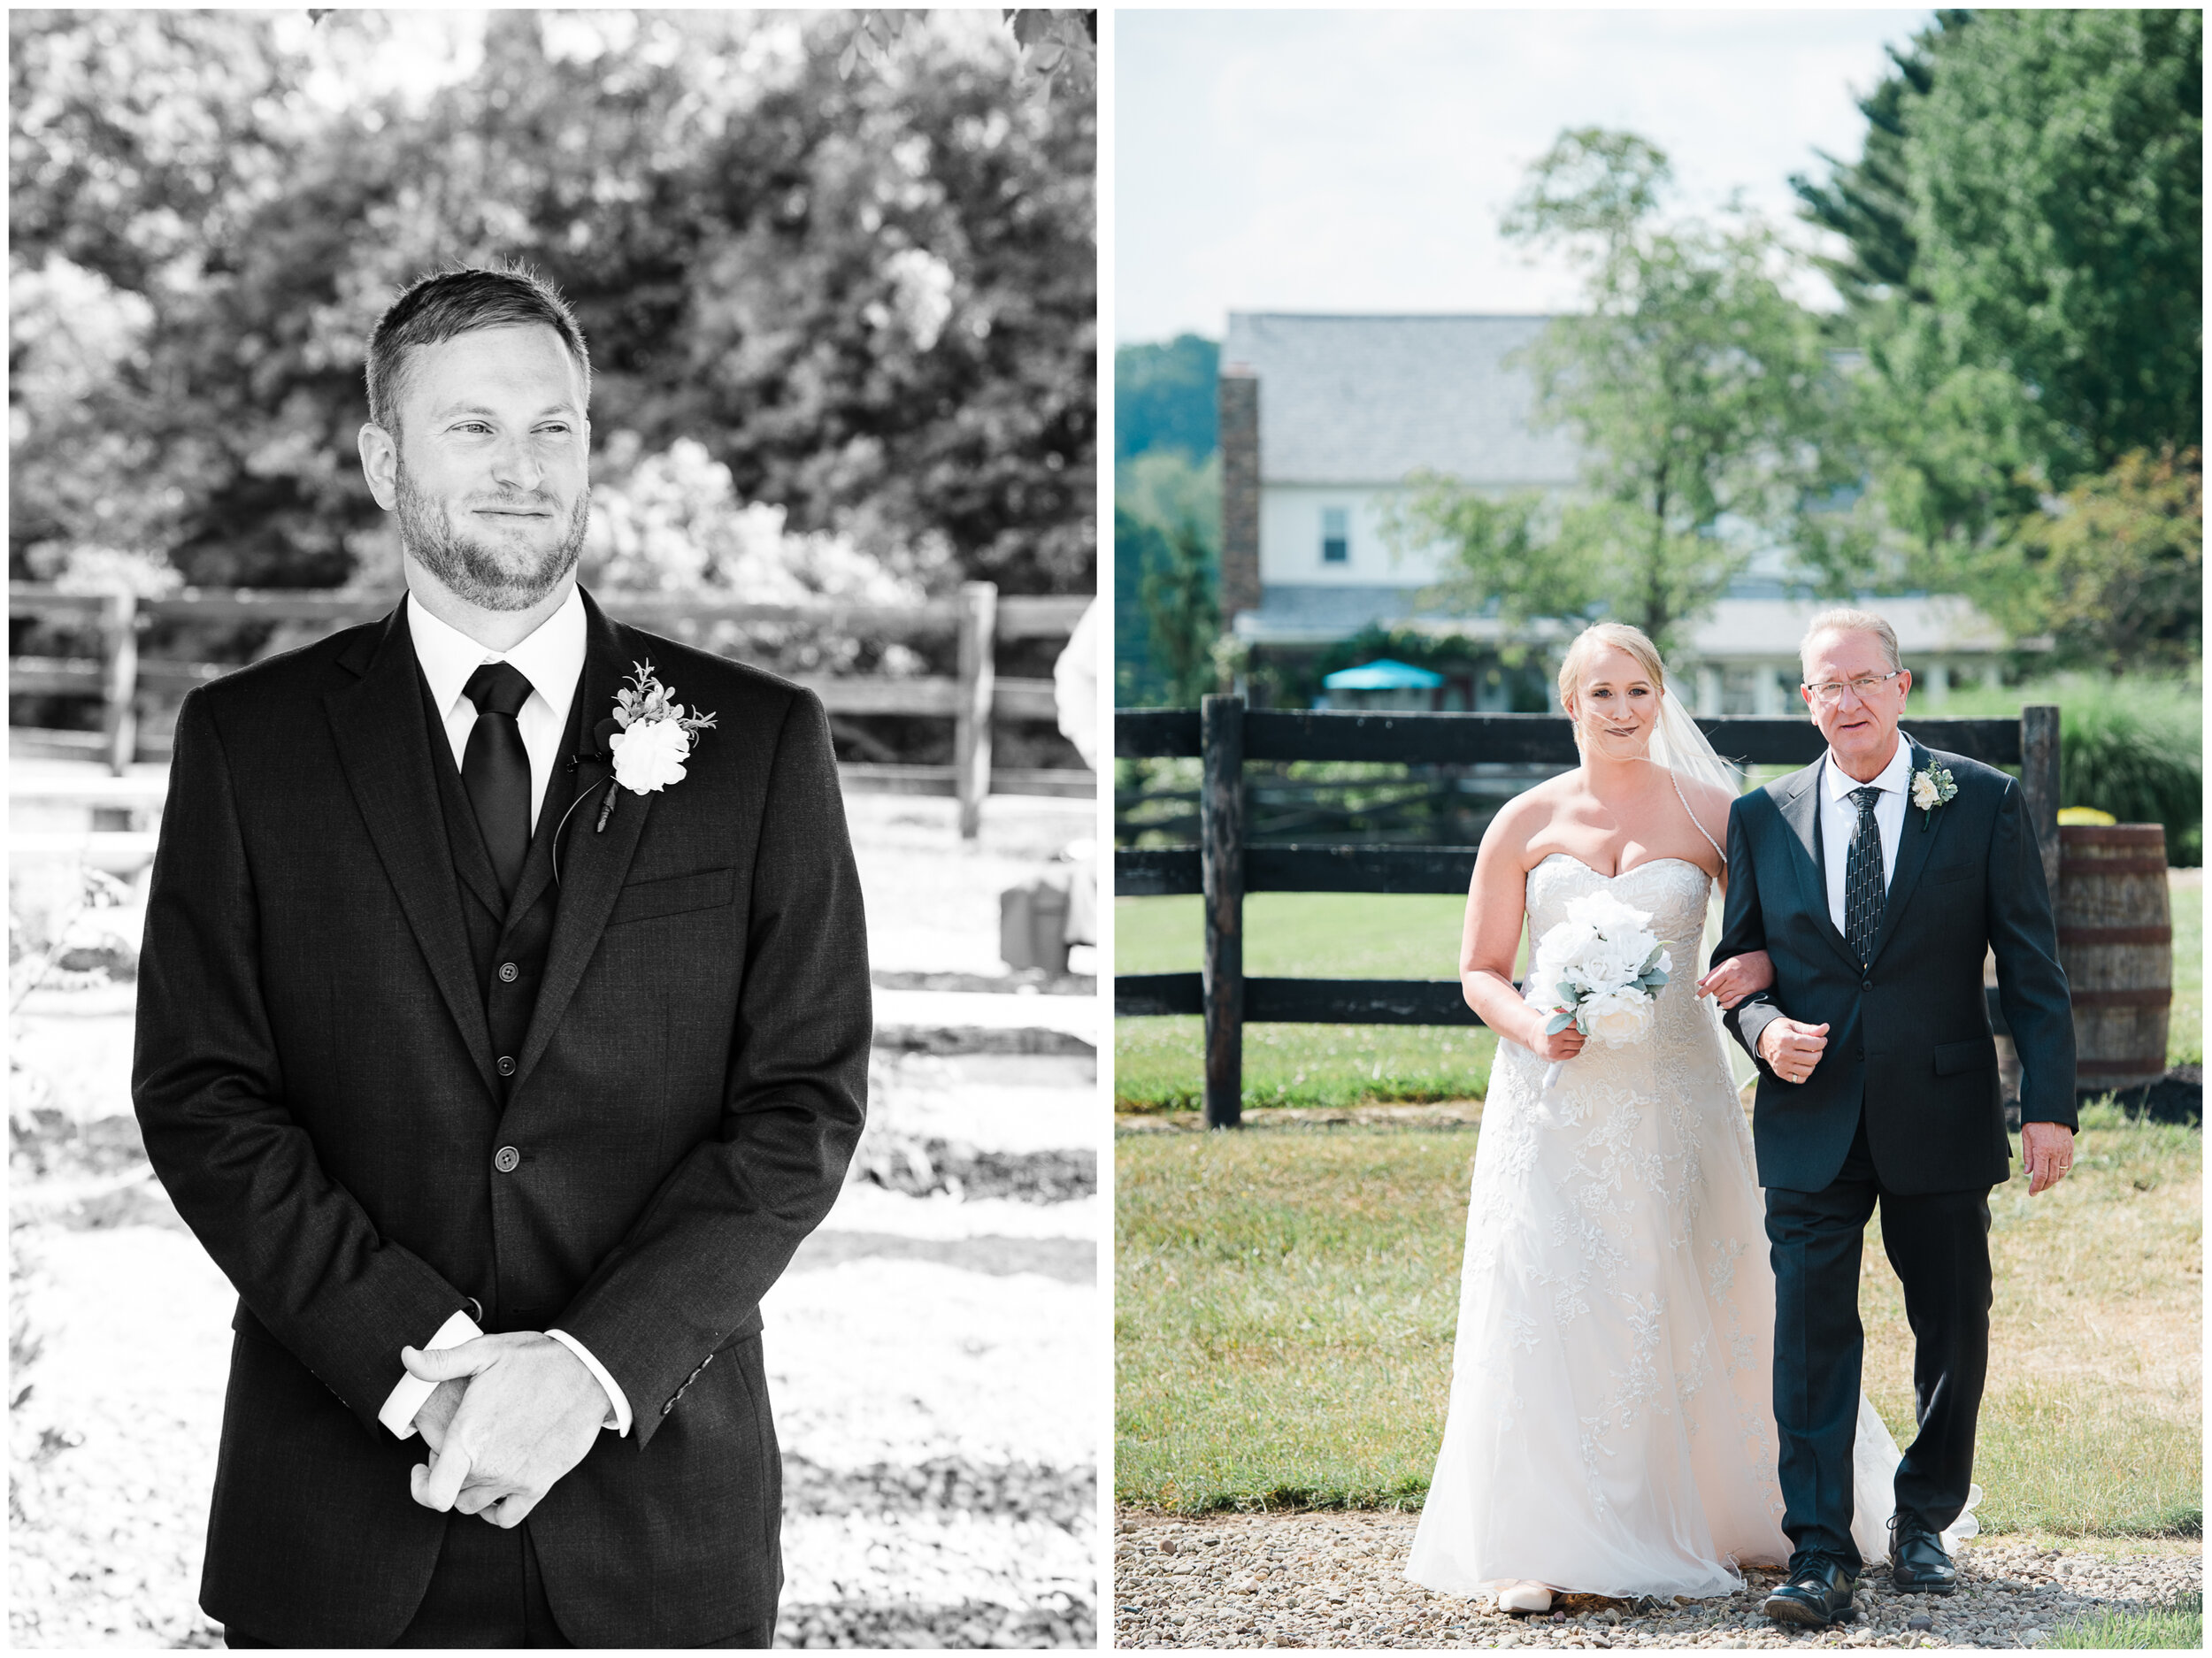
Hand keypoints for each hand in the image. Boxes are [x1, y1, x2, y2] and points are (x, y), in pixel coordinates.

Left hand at [401, 1333, 608, 1527]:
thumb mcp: (485, 1351)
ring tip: (476, 1463)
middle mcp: (490, 1466)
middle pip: (451, 1493)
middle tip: (458, 1447)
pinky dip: (495, 1511)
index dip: (420, 1486)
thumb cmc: (536, 1360)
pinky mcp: (539, 1484)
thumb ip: (441, 1361)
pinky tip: (495, 1489)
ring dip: (467, 1490)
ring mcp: (516, 1479)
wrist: (588, 1372)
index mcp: (469, 1437)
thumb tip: (407, 1357)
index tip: (421, 1467)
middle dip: (446, 1473)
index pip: (433, 1493)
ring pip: (474, 1506)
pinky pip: (507, 1517)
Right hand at [1524, 1010, 1585, 1063]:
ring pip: (1577, 1045)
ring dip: (1580, 1043)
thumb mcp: (1552, 1015)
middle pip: (1578, 1035)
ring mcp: (1555, 1046)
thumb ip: (1564, 1012)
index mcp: (1555, 1022)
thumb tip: (1578, 1014)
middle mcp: (1555, 1034)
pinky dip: (1576, 1050)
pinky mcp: (1555, 1055)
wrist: (1533, 1037)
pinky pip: (1573, 1053)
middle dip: (1582, 1035)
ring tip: (1577, 1041)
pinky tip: (1572, 1047)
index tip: (1581, 1027)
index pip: (1575, 1024)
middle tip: (1582, 1034)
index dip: (1580, 1025)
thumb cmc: (1546, 1026)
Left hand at [1697, 950, 1774, 1009]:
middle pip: (1716, 992)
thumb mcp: (1728, 962)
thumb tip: (1699, 982)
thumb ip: (1713, 973)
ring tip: (1722, 993)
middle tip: (1718, 988)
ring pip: (1723, 999)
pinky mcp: (1750, 993)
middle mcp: (1734, 980)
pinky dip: (1726, 1005)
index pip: (1710, 984)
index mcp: (1727, 970)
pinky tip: (1723, 1005)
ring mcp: (1742, 988)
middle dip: (1714, 992)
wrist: (1766, 962)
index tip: (1696, 997)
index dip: (1702, 992)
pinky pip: (1734, 1003)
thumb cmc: (1746, 961)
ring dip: (1720, 998)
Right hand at [1758, 1018, 1829, 1084]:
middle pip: (1813, 1058)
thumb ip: (1811, 1029)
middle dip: (1818, 1052)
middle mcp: (1784, 1054)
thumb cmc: (1779, 1030)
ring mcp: (1782, 1065)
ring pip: (1808, 1070)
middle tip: (1814, 1048)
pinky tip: (1801, 1064)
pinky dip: (1804, 1072)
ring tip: (1807, 1055)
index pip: (1814, 1044)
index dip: (1822, 1041)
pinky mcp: (1781, 1073)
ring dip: (1812, 1063)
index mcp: (1787, 1039)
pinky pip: (1800, 1079)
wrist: (1761, 1038)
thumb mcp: (1794, 1025)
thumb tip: (1826, 1028)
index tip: (1820, 1039)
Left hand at [2021, 1120, 2074, 1195]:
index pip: (2040, 1175)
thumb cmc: (2035, 1123)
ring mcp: (2065, 1151)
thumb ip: (2028, 1156)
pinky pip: (2068, 1165)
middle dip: (2044, 1186)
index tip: (2031, 1193)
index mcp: (2042, 1150)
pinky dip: (2062, 1172)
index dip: (2036, 1186)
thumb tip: (2028, 1172)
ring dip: (2053, 1181)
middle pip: (2052, 1177)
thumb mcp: (2026, 1137)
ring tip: (2045, 1184)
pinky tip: (2055, 1174)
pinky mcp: (2070, 1148)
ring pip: (2061, 1173)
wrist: (2051, 1110)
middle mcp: (2055, 1152)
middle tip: (2036, 1190)